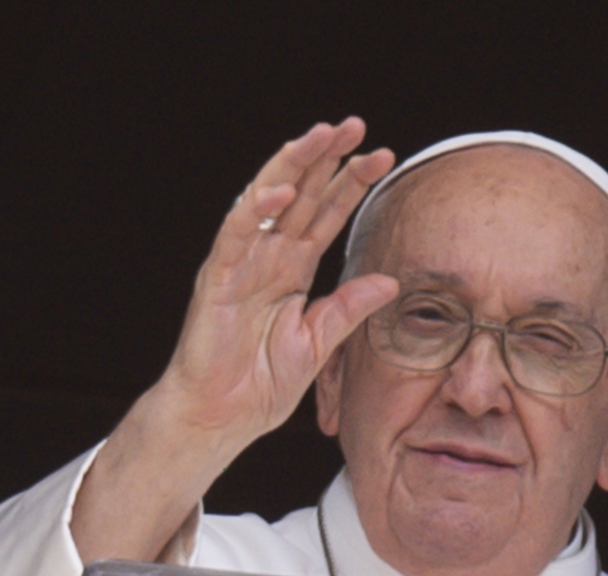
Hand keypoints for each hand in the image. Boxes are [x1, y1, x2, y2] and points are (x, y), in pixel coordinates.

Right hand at [154, 118, 398, 452]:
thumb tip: (390, 281)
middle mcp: (268, 258)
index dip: (351, 184)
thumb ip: (349, 309)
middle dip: (327, 159)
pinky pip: (236, 236)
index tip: (382, 156)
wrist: (221, 418)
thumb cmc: (259, 384)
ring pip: (268, 201)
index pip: (327, 215)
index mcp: (293, 270)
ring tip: (320, 137)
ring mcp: (241, 264)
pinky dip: (255, 212)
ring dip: (293, 167)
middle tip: (355, 125)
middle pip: (302, 196)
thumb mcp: (319, 344)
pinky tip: (280, 191)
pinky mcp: (218, 279)